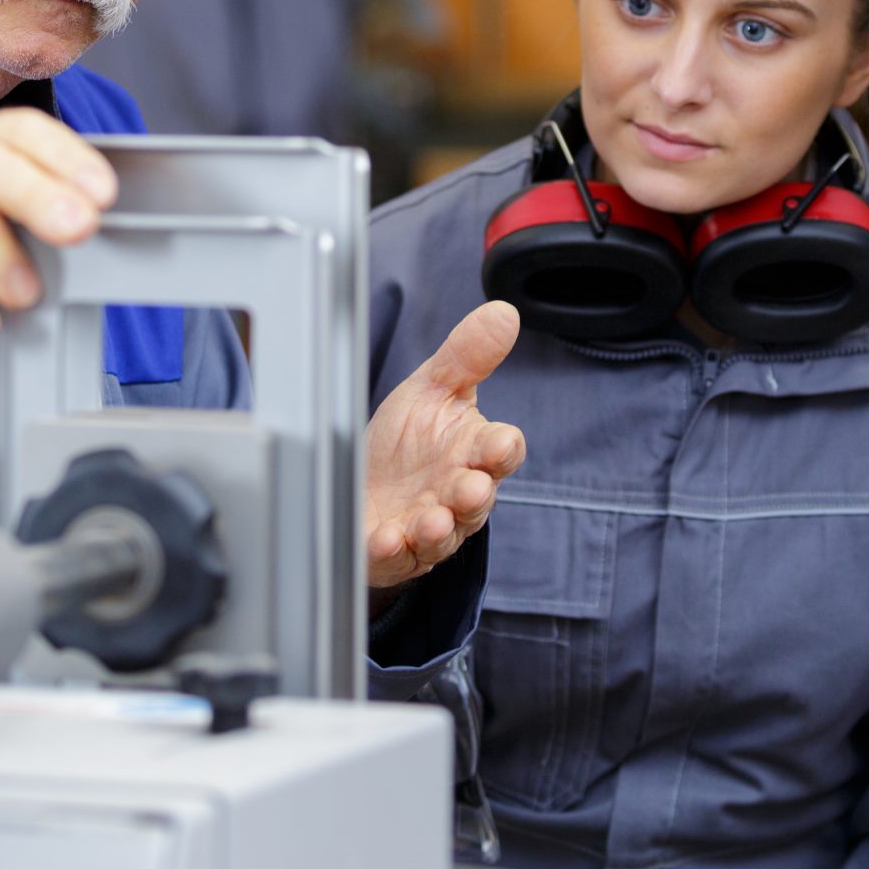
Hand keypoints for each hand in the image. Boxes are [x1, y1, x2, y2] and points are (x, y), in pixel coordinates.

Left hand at [364, 301, 525, 591]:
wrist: (364, 485)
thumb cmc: (407, 440)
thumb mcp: (433, 389)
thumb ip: (468, 355)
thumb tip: (504, 311)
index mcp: (472, 452)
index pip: (501, 452)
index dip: (502, 450)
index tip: (499, 444)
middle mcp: (456, 494)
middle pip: (475, 501)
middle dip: (473, 497)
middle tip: (469, 489)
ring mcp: (426, 527)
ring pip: (442, 535)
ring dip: (437, 529)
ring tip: (429, 520)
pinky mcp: (392, 552)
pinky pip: (397, 557)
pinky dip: (392, 550)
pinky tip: (384, 538)